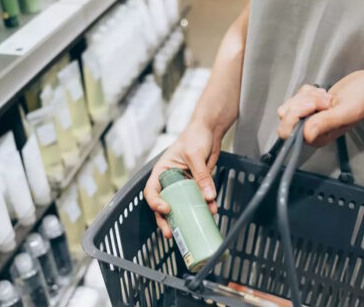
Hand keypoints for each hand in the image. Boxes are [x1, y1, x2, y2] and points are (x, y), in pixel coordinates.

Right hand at [144, 121, 220, 237]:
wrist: (210, 130)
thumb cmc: (195, 136)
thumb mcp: (195, 155)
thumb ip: (201, 175)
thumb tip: (209, 197)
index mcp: (161, 171)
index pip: (151, 191)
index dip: (155, 203)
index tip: (166, 209)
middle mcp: (169, 180)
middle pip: (164, 204)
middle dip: (166, 220)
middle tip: (170, 233)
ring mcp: (183, 184)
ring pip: (181, 206)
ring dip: (186, 218)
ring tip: (190, 230)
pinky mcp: (196, 185)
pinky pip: (198, 200)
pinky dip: (204, 207)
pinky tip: (211, 212)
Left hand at [277, 70, 363, 145]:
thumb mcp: (345, 112)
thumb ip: (324, 123)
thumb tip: (305, 135)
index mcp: (318, 138)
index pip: (288, 132)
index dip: (296, 115)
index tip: (315, 105)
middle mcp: (311, 130)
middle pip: (285, 117)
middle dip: (303, 102)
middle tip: (325, 99)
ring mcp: (310, 117)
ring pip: (290, 104)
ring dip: (308, 95)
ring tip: (327, 96)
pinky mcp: (309, 105)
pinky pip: (297, 95)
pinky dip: (309, 90)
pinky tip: (324, 93)